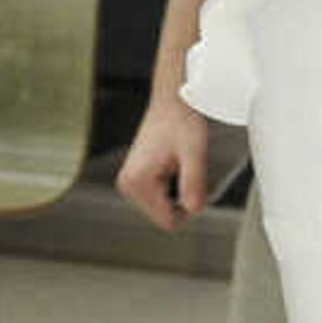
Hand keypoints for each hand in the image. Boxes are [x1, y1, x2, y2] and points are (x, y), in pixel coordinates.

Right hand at [117, 93, 215, 229]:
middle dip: (181, 199)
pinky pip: (158, 197)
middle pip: (164, 216)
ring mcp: (128, 182)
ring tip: (178, 162)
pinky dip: (170, 186)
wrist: (172, 101)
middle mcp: (126, 184)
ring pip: (161, 208)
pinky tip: (172, 164)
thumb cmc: (184, 122)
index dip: (189, 208)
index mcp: (137, 182)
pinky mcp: (133, 178)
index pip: (169, 221)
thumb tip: (194, 211)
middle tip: (186, 167)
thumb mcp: (195, 153)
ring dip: (176, 191)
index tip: (194, 180)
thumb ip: (194, 183)